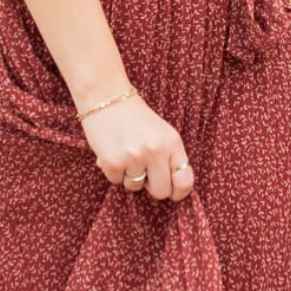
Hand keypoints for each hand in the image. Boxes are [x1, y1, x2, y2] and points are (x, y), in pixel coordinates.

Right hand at [78, 89, 194, 201]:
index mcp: (172, 142)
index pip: (185, 181)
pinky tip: (112, 151)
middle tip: (144, 172)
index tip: (173, 193)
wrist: (106, 97)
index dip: (179, 192)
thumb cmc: (135, 117)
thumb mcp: (161, 133)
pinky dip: (113, 170)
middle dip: (152, 187)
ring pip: (135, 187)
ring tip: (125, 153)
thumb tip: (172, 189)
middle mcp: (156, 151)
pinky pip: (116, 181)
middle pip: (161, 192)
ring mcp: (134, 157)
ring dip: (129, 176)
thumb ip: (169, 157)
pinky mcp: (113, 162)